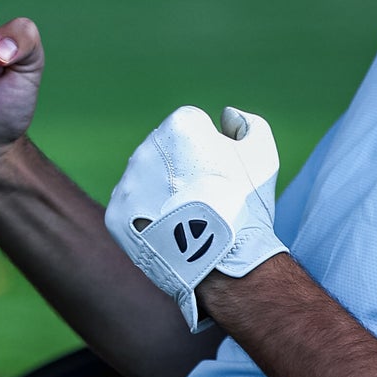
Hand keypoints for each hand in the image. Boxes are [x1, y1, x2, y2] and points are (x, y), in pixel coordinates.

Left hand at [105, 103, 283, 330]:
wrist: (224, 260)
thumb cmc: (245, 204)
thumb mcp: (261, 153)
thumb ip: (246, 124)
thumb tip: (226, 117)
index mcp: (180, 125)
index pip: (192, 127)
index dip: (211, 149)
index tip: (221, 174)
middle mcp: (146, 148)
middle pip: (165, 151)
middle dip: (183, 169)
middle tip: (206, 198)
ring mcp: (127, 182)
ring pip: (145, 179)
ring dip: (162, 192)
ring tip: (188, 219)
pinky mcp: (115, 213)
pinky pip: (131, 208)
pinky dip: (147, 217)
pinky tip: (170, 231)